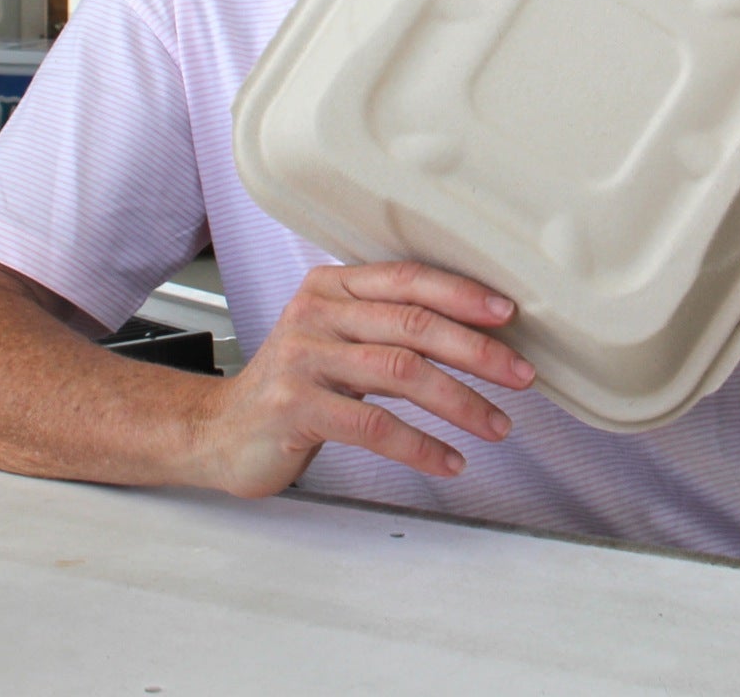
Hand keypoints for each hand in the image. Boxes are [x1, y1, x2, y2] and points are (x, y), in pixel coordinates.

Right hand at [193, 261, 535, 497]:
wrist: (217, 431)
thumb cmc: (293, 386)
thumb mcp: (337, 340)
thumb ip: (389, 326)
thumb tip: (478, 332)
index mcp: (333, 287)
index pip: (409, 279)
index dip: (463, 294)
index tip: (510, 314)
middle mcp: (317, 314)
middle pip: (414, 324)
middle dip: (478, 351)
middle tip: (521, 375)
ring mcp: (303, 359)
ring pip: (401, 372)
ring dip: (460, 402)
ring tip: (496, 425)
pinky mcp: (295, 408)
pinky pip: (373, 425)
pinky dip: (420, 446)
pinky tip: (448, 461)